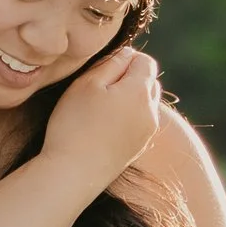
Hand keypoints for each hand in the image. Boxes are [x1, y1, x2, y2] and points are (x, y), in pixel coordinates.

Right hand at [41, 45, 161, 196]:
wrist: (74, 173)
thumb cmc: (75, 124)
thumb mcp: (88, 83)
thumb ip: (111, 63)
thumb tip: (127, 53)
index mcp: (141, 91)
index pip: (145, 61)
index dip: (125, 59)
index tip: (102, 70)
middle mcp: (151, 112)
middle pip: (149, 83)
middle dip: (129, 79)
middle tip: (100, 88)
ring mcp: (147, 133)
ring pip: (145, 104)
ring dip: (129, 99)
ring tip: (101, 108)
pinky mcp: (138, 149)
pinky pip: (139, 123)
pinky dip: (126, 118)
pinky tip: (103, 127)